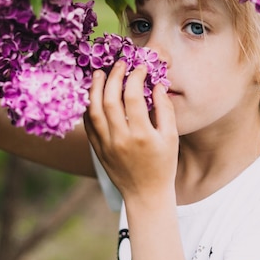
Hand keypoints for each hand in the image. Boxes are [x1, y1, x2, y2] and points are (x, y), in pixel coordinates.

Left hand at [85, 61, 177, 201]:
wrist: (145, 194)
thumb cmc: (163, 165)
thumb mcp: (171, 137)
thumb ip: (165, 109)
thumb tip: (156, 85)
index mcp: (142, 135)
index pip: (133, 96)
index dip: (135, 77)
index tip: (140, 68)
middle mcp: (120, 138)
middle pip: (110, 99)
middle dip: (113, 77)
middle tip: (119, 64)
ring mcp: (105, 144)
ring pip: (93, 110)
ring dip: (95, 88)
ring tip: (99, 74)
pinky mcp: (97, 149)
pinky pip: (88, 123)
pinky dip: (89, 106)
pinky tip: (94, 95)